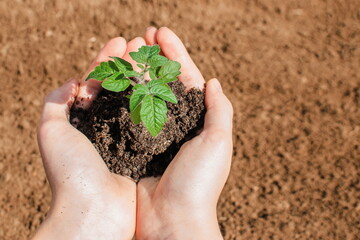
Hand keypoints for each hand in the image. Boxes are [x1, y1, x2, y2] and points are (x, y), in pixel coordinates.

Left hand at [33, 38, 138, 239]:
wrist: (96, 211)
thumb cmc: (71, 172)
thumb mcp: (51, 132)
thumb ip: (55, 102)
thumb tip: (73, 82)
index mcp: (84, 121)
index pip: (96, 81)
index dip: (107, 59)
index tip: (121, 41)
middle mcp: (106, 128)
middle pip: (118, 86)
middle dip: (128, 62)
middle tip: (140, 42)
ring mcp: (127, 137)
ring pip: (137, 98)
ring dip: (144, 75)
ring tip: (154, 55)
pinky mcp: (144, 148)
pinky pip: (151, 117)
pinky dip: (157, 98)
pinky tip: (165, 84)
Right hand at [136, 27, 232, 239]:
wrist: (172, 220)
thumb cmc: (199, 182)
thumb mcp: (218, 142)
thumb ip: (220, 110)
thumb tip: (213, 81)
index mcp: (195, 120)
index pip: (185, 77)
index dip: (174, 53)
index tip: (160, 32)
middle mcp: (173, 123)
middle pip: (161, 80)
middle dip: (152, 56)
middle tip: (141, 35)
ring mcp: (150, 132)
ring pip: (141, 91)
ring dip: (134, 68)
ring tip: (125, 47)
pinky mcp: (131, 143)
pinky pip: (124, 112)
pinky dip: (119, 93)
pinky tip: (113, 77)